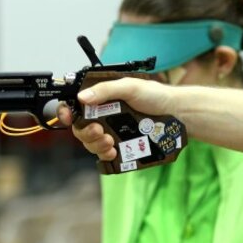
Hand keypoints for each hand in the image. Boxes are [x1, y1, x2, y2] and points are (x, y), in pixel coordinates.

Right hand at [59, 77, 173, 162]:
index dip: (65, 112)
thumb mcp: (129, 87)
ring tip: (109, 141)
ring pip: (90, 143)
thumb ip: (106, 90)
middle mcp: (102, 116)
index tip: (67, 117)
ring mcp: (111, 132)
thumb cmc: (155, 96)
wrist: (177, 114)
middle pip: (80, 128)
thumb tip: (82, 98)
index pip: (75, 106)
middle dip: (85, 132)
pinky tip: (113, 152)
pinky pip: (105, 155)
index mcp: (101, 98)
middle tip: (99, 130)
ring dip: (94, 144)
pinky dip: (105, 155)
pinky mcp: (121, 147)